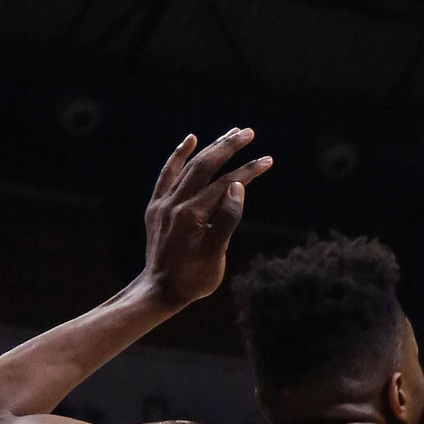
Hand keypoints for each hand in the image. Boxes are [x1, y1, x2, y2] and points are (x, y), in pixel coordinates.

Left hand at [142, 129, 272, 308]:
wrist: (159, 290)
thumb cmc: (193, 279)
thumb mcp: (215, 255)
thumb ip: (227, 220)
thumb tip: (238, 187)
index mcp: (191, 215)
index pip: (224, 184)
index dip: (248, 171)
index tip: (267, 160)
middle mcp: (175, 203)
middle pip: (205, 166)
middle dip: (228, 147)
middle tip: (248, 132)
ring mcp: (163, 203)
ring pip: (189, 167)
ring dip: (210, 148)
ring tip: (231, 133)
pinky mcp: (156, 206)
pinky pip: (167, 174)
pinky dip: (178, 156)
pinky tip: (191, 140)